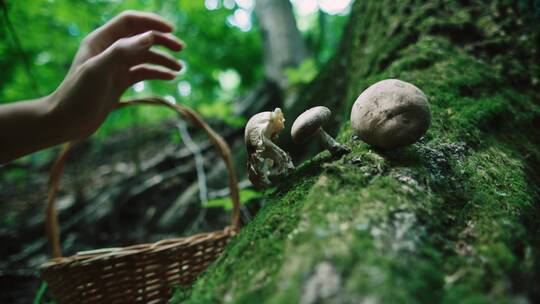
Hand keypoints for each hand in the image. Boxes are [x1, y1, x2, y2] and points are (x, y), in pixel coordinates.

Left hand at [50, 10, 183, 138]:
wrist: (66, 121)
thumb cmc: (78, 95)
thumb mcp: (99, 70)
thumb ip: (122, 51)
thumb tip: (150, 37)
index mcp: (101, 40)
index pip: (130, 21)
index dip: (151, 22)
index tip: (171, 29)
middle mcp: (109, 50)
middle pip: (141, 37)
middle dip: (162, 41)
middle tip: (181, 48)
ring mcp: (116, 66)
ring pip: (145, 56)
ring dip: (163, 59)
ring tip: (179, 68)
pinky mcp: (120, 82)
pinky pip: (143, 72)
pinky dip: (157, 73)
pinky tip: (170, 78)